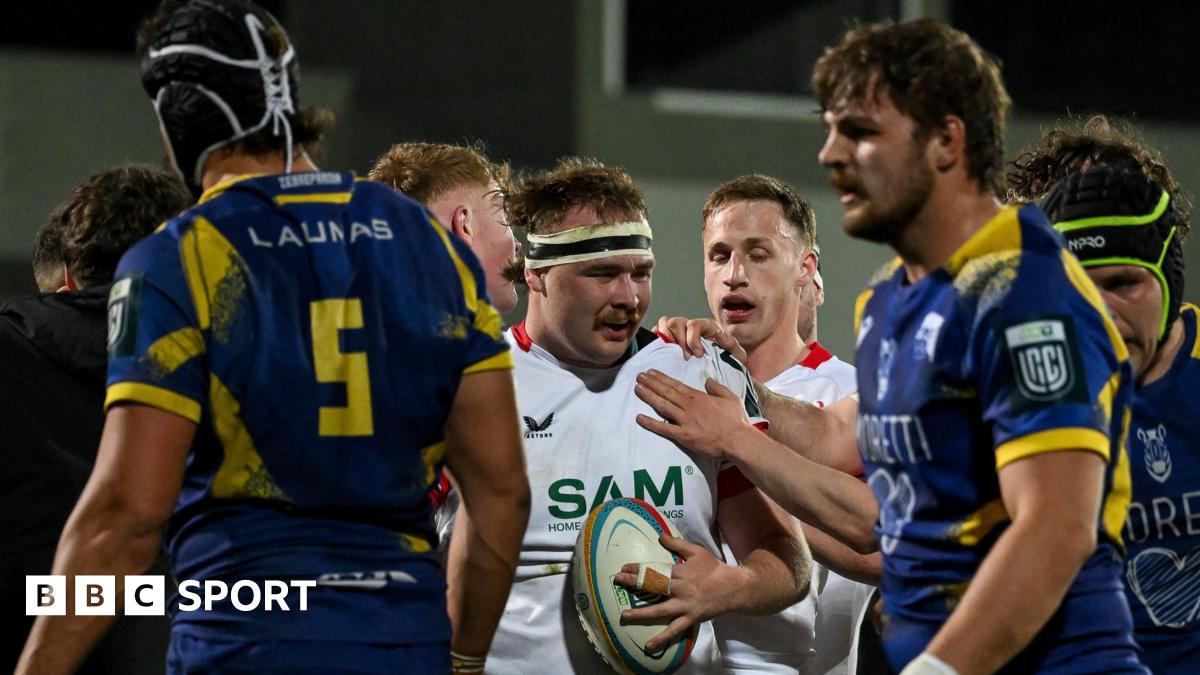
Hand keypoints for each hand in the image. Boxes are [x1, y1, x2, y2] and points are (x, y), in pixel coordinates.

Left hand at [613, 535, 737, 651]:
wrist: (734, 588)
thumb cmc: (714, 568)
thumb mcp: (697, 552)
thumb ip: (677, 544)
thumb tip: (660, 535)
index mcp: (682, 572)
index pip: (656, 569)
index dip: (638, 569)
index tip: (623, 568)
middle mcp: (681, 589)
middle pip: (654, 586)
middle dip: (634, 584)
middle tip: (617, 581)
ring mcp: (685, 606)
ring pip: (661, 611)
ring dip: (641, 614)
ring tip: (624, 616)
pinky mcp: (691, 618)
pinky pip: (675, 630)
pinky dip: (662, 638)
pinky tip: (649, 645)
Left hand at [635, 370, 753, 459]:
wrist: (738, 440)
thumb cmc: (736, 420)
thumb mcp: (731, 398)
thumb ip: (718, 388)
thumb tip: (708, 381)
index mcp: (699, 397)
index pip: (676, 385)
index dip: (662, 378)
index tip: (651, 372)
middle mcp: (689, 406)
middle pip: (666, 392)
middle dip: (651, 383)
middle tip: (638, 376)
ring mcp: (685, 421)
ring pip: (663, 406)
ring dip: (648, 397)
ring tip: (637, 389)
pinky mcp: (684, 436)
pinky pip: (664, 429)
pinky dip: (650, 423)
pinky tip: (639, 418)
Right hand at [655, 316, 746, 361]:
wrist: (710, 346)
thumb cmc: (718, 347)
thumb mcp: (728, 347)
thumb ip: (735, 350)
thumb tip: (743, 357)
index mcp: (705, 325)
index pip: (695, 325)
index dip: (693, 339)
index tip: (697, 354)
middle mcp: (689, 323)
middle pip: (677, 322)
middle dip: (679, 340)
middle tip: (685, 356)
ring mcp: (677, 326)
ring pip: (665, 322)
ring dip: (667, 338)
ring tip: (673, 353)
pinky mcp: (666, 331)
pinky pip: (657, 328)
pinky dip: (657, 336)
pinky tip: (662, 349)